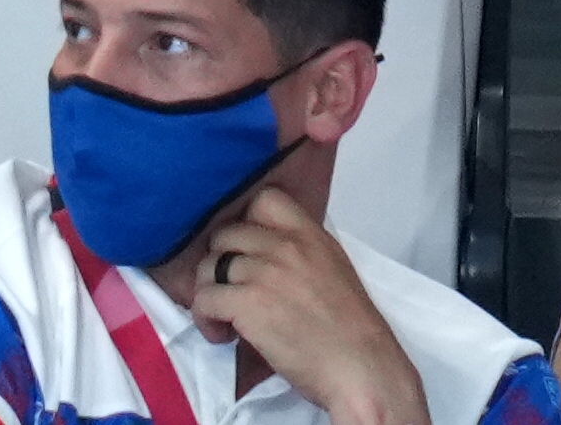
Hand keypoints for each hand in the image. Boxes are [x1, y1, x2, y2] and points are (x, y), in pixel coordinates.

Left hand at [193, 190, 429, 424]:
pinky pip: (204, 299)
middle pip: (226, 234)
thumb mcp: (333, 268)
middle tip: (229, 288)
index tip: (247, 248)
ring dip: (208, 293)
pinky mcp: (245, 303)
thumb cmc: (349, 324)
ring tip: (223, 317)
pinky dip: (206, 319)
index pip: (266, 199)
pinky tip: (224, 335)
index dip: (246, 221)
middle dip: (220, 261)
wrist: (356, 361)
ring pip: (208, 267)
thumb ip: (302, 253)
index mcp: (311, 234)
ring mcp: (264, 272)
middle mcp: (286, 245)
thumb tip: (268, 257)